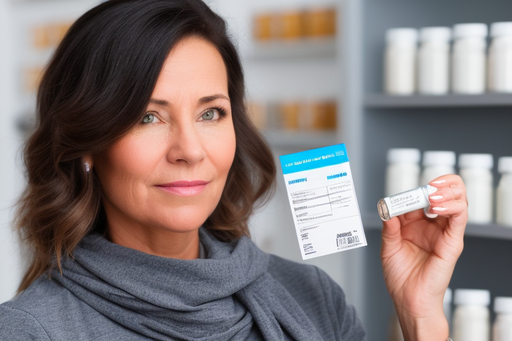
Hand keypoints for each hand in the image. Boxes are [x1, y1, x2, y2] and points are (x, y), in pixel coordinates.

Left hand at [381, 174, 467, 340]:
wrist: (408, 299)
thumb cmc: (400, 276)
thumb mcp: (389, 246)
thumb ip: (389, 226)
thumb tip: (387, 207)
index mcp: (417, 224)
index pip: (423, 197)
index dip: (416, 190)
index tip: (404, 192)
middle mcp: (433, 225)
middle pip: (447, 194)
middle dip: (441, 183)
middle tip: (428, 185)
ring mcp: (445, 233)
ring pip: (458, 201)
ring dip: (447, 192)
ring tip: (432, 194)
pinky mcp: (453, 242)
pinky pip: (459, 218)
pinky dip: (451, 207)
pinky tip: (436, 206)